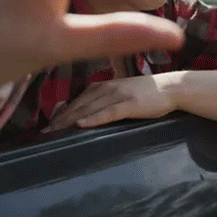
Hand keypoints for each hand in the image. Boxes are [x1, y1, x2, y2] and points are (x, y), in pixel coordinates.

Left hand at [43, 72, 184, 131]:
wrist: (170, 87)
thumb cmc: (147, 92)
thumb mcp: (120, 91)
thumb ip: (103, 99)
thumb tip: (86, 112)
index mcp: (103, 85)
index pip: (77, 100)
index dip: (61, 112)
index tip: (47, 124)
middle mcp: (106, 87)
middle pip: (78, 105)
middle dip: (60, 119)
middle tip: (45, 132)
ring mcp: (118, 95)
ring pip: (88, 108)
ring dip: (70, 120)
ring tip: (55, 131)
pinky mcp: (129, 104)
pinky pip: (108, 112)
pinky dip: (93, 118)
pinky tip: (82, 124)